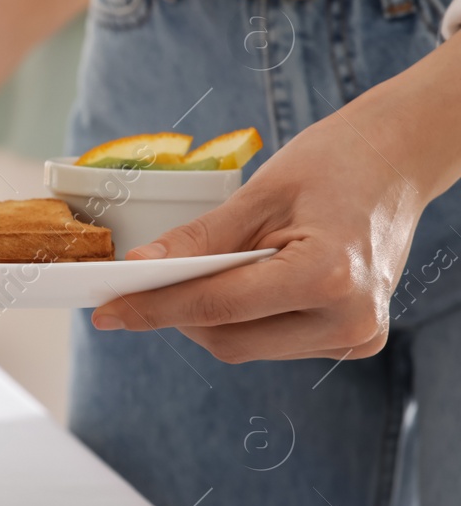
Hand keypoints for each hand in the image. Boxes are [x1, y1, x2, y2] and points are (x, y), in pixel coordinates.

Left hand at [90, 105, 430, 362]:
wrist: (399, 159)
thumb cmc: (335, 163)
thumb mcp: (259, 193)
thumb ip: (199, 240)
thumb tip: (140, 270)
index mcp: (328, 277)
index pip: (219, 307)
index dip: (154, 309)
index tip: (106, 313)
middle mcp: (349, 320)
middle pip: (228, 339)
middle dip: (177, 314)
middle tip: (137, 288)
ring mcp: (356, 336)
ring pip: (247, 346)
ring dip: (209, 318)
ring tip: (196, 275)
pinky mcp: (354, 340)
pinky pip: (273, 341)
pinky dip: (242, 319)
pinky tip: (239, 284)